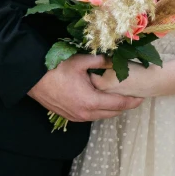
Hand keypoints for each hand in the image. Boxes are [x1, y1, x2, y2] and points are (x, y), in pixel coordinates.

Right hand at [27, 53, 143, 121]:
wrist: (33, 79)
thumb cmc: (56, 69)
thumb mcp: (81, 61)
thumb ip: (101, 60)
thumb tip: (114, 58)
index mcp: (90, 102)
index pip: (118, 105)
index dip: (131, 102)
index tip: (142, 98)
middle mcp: (85, 114)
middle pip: (111, 114)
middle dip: (124, 106)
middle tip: (134, 97)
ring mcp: (76, 117)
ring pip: (100, 116)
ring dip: (111, 109)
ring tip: (120, 98)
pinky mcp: (69, 116)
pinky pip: (90, 116)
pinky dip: (99, 110)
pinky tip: (101, 100)